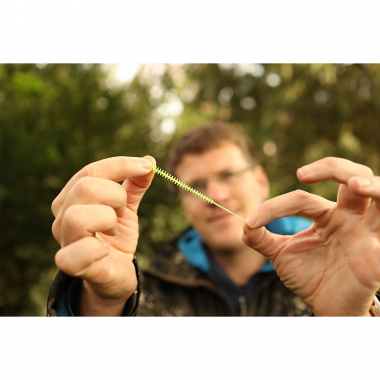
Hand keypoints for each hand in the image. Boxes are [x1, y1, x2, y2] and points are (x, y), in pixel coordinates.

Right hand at [52, 156, 154, 314]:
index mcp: (72, 199)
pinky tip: (107, 249)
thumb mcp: (128, 208)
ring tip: (114, 229)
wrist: (117, 274)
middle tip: (124, 211)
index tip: (147, 166)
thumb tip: (149, 159)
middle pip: (85, 187)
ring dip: (108, 219)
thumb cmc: (117, 238)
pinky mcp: (74, 266)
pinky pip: (76, 254)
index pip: (91, 171)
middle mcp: (62, 218)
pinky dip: (97, 248)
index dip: (121, 165)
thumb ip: (135, 185)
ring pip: (77, 216)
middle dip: (116, 195)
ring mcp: (65, 242)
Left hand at [243, 157, 379, 315]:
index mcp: (327, 215)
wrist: (326, 307)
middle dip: (333, 167)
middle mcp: (350, 217)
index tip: (253, 222)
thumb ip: (261, 238)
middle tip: (302, 174)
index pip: (302, 198)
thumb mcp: (280, 254)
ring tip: (354, 184)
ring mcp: (368, 233)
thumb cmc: (309, 276)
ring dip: (373, 185)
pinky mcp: (377, 256)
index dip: (275, 207)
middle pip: (354, 176)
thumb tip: (244, 222)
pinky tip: (374, 236)